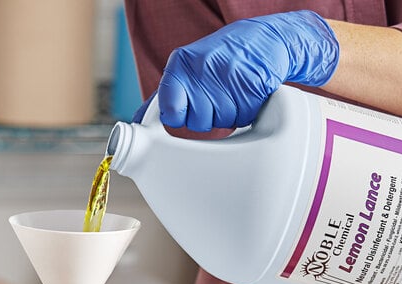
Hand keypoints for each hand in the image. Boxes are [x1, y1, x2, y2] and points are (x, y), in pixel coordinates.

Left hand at [158, 10, 338, 130]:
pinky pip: (242, 119)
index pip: (169, 112)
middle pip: (198, 123)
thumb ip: (164, 96)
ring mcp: (228, 79)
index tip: (184, 111)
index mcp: (180, 65)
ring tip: (231, 93)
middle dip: (208, 117)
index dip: (179, 117)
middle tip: (215, 97)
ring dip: (228, 115)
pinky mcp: (252, 88)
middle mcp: (202, 70)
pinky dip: (245, 113)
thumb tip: (139, 121)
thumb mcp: (187, 69)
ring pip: (221, 124)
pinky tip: (245, 94)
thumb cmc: (219, 60)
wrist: (263, 41)